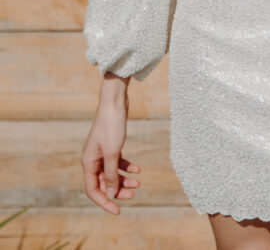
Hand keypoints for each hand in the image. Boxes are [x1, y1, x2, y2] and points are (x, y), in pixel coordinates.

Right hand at [81, 73, 141, 214]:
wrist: (115, 101)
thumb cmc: (111, 126)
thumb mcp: (113, 153)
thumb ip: (110, 175)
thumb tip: (109, 194)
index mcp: (88, 162)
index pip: (93, 190)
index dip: (104, 201)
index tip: (118, 210)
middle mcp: (92, 159)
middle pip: (103, 182)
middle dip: (117, 190)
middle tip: (133, 194)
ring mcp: (101, 152)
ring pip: (112, 173)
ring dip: (124, 179)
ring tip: (139, 182)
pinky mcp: (111, 144)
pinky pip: (117, 161)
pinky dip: (127, 166)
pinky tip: (138, 169)